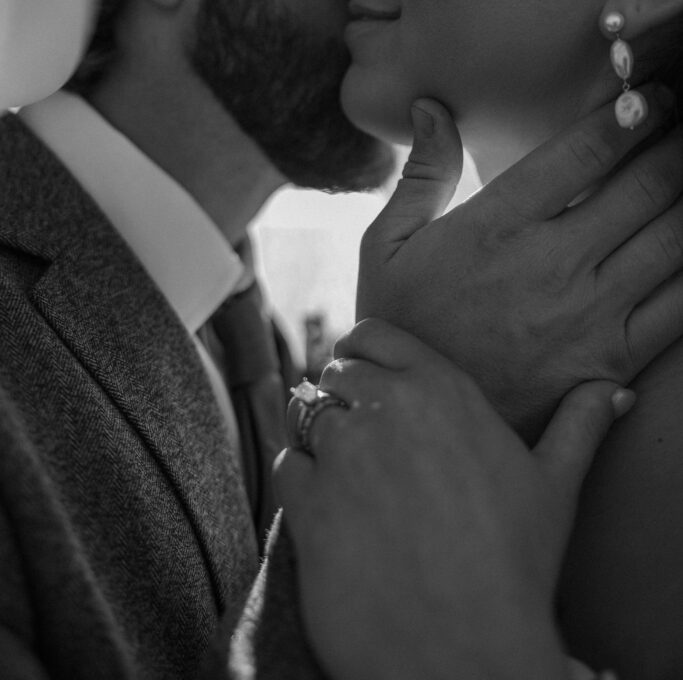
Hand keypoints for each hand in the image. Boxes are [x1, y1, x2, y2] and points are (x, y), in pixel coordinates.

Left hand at [276, 321, 631, 679]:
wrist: (469, 651)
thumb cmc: (516, 564)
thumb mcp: (555, 485)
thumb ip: (578, 425)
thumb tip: (612, 390)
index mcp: (440, 389)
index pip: (372, 333)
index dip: (363, 352)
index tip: (368, 376)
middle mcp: (385, 408)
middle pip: (336, 371)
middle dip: (344, 395)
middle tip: (363, 434)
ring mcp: (342, 453)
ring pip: (306, 413)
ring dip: (320, 436)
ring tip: (347, 473)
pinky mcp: (308, 503)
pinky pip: (287, 465)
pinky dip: (301, 479)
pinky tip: (330, 506)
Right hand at [357, 88, 682, 437]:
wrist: (418, 426)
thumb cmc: (403, 326)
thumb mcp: (387, 247)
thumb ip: (422, 174)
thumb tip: (433, 105)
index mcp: (495, 227)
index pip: (583, 153)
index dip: (629, 115)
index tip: (650, 95)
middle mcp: (551, 266)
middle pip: (645, 187)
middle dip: (677, 145)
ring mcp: (589, 316)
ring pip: (674, 239)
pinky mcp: (614, 362)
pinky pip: (680, 305)